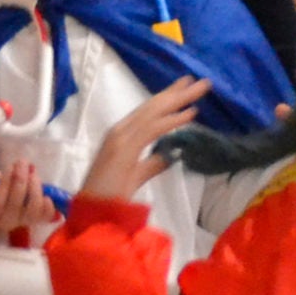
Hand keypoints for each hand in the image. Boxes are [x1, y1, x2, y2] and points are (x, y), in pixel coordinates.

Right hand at [0, 161, 59, 242]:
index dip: (5, 185)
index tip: (9, 167)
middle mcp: (5, 222)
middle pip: (16, 205)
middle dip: (21, 181)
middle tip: (22, 163)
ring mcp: (22, 222)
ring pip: (32, 210)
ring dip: (35, 189)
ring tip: (33, 171)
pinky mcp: (35, 219)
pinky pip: (45, 217)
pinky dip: (49, 206)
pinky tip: (48, 194)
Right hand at [76, 77, 208, 203]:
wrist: (95, 213)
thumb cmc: (109, 197)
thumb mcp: (136, 175)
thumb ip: (153, 163)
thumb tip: (172, 154)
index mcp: (121, 135)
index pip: (147, 112)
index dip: (167, 99)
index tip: (184, 88)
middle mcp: (120, 130)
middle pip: (153, 106)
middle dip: (176, 92)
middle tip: (199, 80)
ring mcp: (121, 136)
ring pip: (154, 112)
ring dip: (179, 99)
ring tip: (200, 89)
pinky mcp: (125, 147)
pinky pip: (154, 128)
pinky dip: (172, 119)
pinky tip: (190, 113)